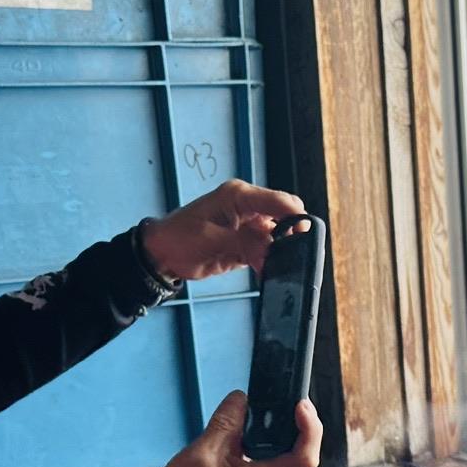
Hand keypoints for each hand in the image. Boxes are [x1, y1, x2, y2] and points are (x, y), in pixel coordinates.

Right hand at [133, 392, 321, 466]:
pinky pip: (264, 457)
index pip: (304, 457)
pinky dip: (262, 437)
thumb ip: (226, 423)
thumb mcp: (203, 452)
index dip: (310, 428)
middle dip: (299, 422)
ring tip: (272, 405)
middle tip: (290, 397)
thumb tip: (240, 398)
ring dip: (281, 429)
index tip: (300, 405)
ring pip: (281, 454)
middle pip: (298, 452)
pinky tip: (247, 424)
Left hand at [140, 180, 309, 281]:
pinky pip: (266, 251)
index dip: (294, 215)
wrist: (161, 254)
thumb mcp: (212, 240)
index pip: (277, 201)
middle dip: (289, 235)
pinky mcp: (245, 243)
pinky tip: (266, 270)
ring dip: (279, 251)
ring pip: (277, 237)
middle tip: (290, 254)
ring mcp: (247, 226)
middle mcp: (247, 207)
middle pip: (283, 217)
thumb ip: (245, 243)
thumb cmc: (178, 238)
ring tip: (278, 265)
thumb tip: (271, 251)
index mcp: (238, 196)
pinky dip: (268, 261)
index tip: (305, 233)